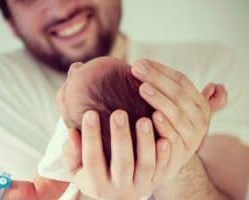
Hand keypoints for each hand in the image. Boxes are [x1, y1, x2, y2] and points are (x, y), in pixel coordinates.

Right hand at [62, 110, 170, 199]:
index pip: (92, 160)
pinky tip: (164, 136)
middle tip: (119, 113)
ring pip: (146, 165)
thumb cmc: (92, 172)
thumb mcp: (75, 167)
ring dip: (145, 142)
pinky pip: (163, 168)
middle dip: (121, 137)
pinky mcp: (155, 181)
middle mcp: (119, 189)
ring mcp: (140, 186)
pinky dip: (164, 154)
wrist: (114, 193)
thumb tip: (72, 132)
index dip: (91, 136)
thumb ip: (71, 152)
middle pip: (122, 163)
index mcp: (96, 185)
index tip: (90, 113)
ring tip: (144, 120)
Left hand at [131, 59, 211, 179]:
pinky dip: (164, 127)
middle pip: (178, 94)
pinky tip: (151, 117)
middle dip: (156, 79)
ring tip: (142, 88)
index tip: (140, 62)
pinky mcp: (181, 154)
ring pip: (177, 114)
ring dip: (159, 99)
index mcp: (199, 104)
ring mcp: (192, 137)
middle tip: (136, 68)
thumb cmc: (168, 129)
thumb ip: (184, 96)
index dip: (161, 70)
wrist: (167, 163)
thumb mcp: (178, 111)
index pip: (181, 80)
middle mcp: (200, 120)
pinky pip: (173, 138)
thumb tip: (218, 87)